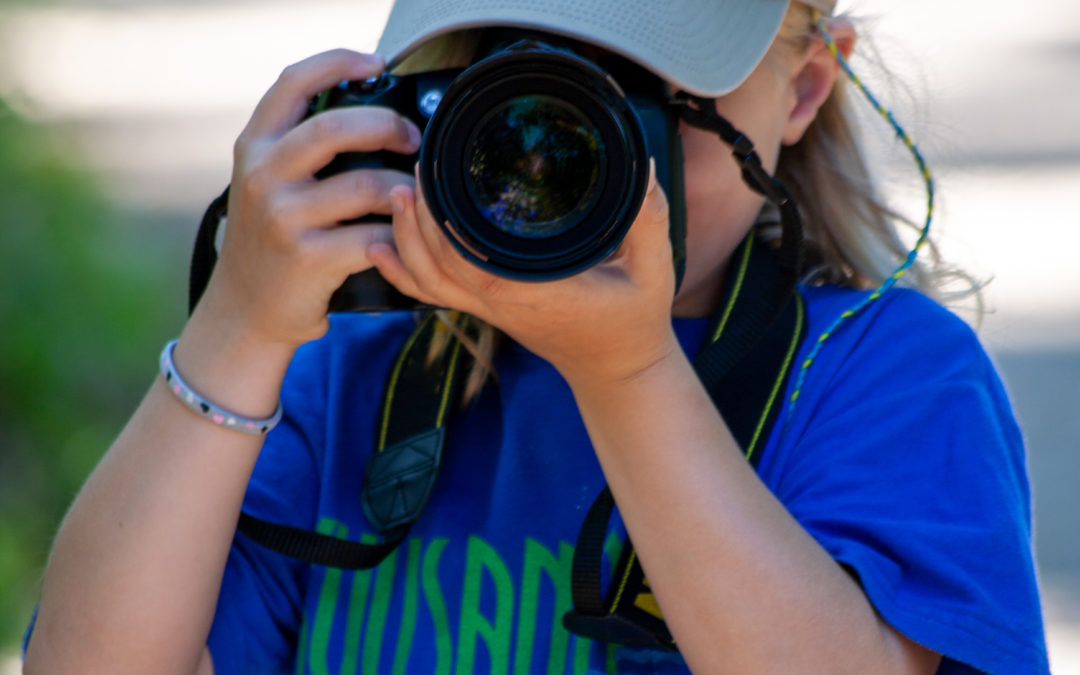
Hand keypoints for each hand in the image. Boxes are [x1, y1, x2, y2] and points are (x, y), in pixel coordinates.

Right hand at [195, 49, 421, 347]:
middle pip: (336, 127)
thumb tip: (373, 115)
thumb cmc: (273, 239)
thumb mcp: (267, 182)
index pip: (293, 83)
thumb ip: (300, 148)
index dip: (337, 63)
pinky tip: (403, 237)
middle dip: (387, 125)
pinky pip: (372, 237)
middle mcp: (262, 176)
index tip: (376, 62)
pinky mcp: (308, 258)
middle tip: (412, 139)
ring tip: (413, 195)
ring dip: (402, 189)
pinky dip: (398, 236)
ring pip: (366, 185)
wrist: (245, 309)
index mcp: (255, 147)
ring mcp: (283, 218)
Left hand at [368, 160, 680, 385]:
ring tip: (396, 197)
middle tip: (411, 174)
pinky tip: (380, 248)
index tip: (434, 182)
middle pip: (439, 269)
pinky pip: (435, 293)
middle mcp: (504, 303)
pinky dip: (404, 271)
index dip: (443, 230)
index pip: (473, 265)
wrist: (616, 368)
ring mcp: (491, 309)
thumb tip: (644, 168)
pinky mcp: (488, 308)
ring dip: (405, 242)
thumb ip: (649, 219)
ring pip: (430, 283)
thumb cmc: (633, 320)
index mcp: (537, 293)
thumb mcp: (653, 270)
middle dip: (416, 223)